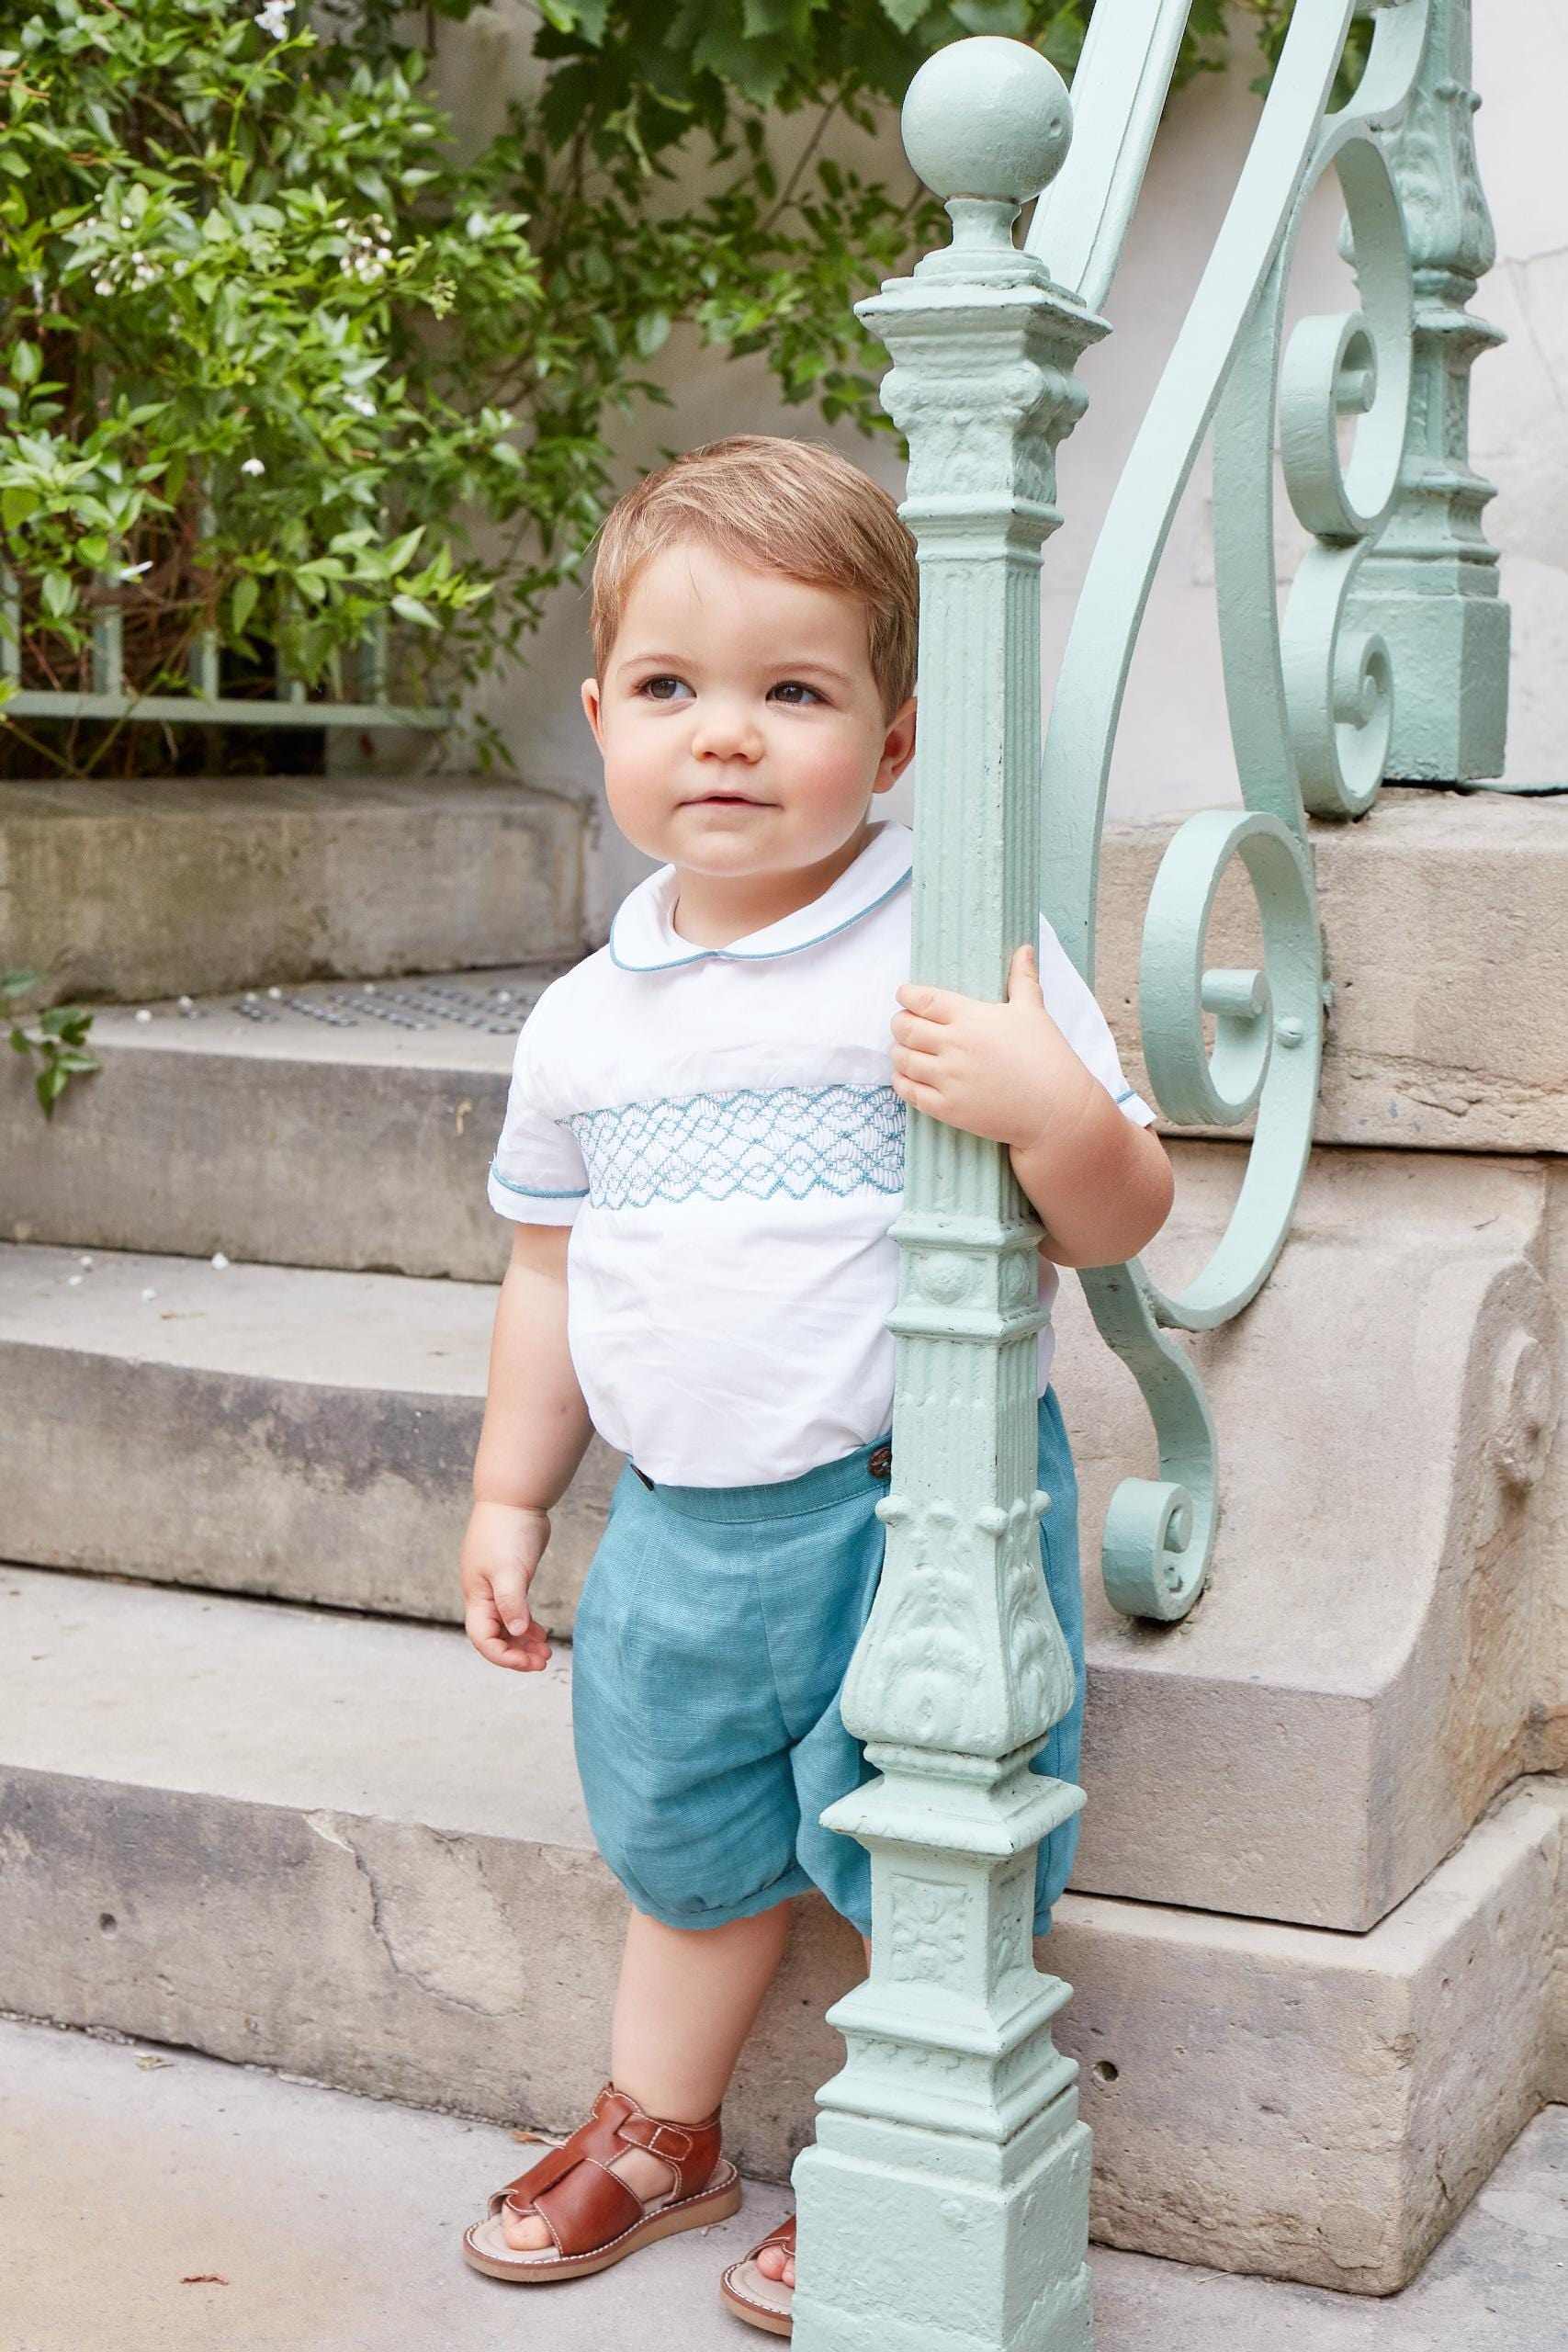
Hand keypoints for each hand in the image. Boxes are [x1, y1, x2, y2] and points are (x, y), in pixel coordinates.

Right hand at [461, 1499, 552, 1673]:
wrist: (515, 1498)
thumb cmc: (507, 1531)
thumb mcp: (509, 1570)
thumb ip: (511, 1602)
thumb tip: (518, 1631)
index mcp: (477, 1596)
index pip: (483, 1639)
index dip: (503, 1656)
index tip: (529, 1662)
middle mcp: (483, 1596)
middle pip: (494, 1637)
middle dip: (516, 1654)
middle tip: (543, 1662)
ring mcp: (497, 1587)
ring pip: (507, 1626)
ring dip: (523, 1642)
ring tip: (546, 1652)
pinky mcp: (512, 1579)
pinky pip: (516, 1612)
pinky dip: (527, 1625)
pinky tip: (541, 1632)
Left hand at [891, 943, 1093, 1150]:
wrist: (1056, 1109)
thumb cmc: (1047, 1057)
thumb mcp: (1033, 1011)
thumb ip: (1022, 978)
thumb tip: (1024, 949)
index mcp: (970, 1017)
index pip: (923, 1000)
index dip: (907, 995)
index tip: (904, 995)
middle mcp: (953, 1046)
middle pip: (905, 1028)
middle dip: (899, 1022)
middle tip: (903, 1023)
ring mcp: (948, 1079)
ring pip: (903, 1059)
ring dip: (899, 1051)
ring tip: (906, 1049)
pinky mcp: (947, 1108)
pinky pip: (909, 1092)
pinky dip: (902, 1081)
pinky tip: (907, 1076)